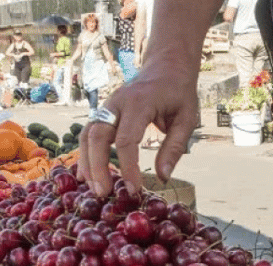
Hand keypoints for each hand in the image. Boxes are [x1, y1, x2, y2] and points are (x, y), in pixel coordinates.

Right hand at [80, 64, 199, 195]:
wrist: (166, 65)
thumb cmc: (179, 93)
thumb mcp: (187, 119)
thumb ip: (174, 147)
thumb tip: (163, 177)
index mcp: (140, 103)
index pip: (127, 140)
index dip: (128, 167)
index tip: (135, 189)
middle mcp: (117, 102)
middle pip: (98, 136)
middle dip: (98, 167)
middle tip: (104, 193)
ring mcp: (108, 105)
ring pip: (88, 134)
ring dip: (87, 163)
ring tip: (94, 189)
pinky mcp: (104, 111)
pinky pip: (89, 133)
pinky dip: (85, 154)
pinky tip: (86, 175)